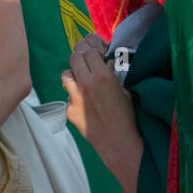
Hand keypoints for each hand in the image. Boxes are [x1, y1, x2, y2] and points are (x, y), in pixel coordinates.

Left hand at [62, 37, 137, 156]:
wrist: (118, 142)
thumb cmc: (127, 115)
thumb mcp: (124, 88)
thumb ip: (110, 73)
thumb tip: (104, 62)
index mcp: (102, 76)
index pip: (88, 51)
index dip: (92, 50)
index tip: (96, 53)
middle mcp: (85, 84)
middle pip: (74, 57)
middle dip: (81, 57)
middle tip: (88, 62)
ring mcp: (74, 98)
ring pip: (65, 75)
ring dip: (74, 74)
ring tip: (83, 81)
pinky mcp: (69, 111)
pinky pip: (68, 96)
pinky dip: (75, 96)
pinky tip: (86, 103)